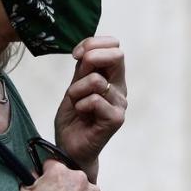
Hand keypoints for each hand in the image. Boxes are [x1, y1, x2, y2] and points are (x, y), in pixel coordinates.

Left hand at [55, 36, 127, 177]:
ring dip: (76, 91)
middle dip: (91, 58)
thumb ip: (83, 68)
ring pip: (96, 80)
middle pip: (117, 55)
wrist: (70, 147)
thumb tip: (86, 50)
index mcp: (112, 76)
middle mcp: (120, 88)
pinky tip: (81, 115)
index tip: (76, 56)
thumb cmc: (74, 118)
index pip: (113, 45)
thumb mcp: (74, 86)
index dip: (92, 43)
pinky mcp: (116, 119)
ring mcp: (120, 104)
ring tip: (76, 104)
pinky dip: (80, 105)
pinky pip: (94, 100)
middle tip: (77, 74)